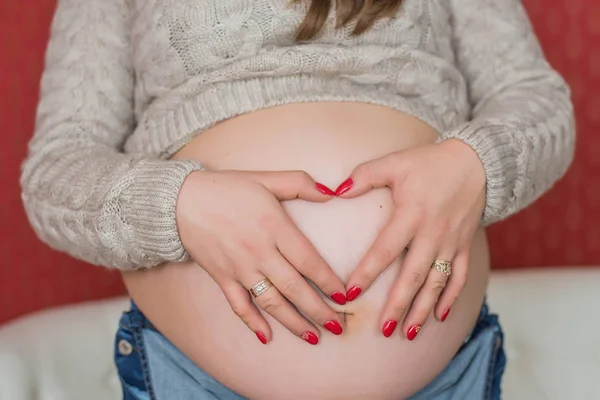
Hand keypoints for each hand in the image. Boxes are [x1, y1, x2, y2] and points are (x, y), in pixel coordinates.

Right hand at [176, 170, 346, 344]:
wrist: (179, 200)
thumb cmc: (227, 188)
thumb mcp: (266, 178)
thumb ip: (300, 184)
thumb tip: (331, 193)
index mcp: (274, 227)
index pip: (309, 261)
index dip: (329, 282)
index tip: (346, 297)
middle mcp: (259, 252)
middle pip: (295, 288)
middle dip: (319, 311)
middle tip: (339, 327)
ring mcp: (239, 268)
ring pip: (271, 302)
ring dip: (293, 322)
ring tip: (313, 337)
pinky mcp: (222, 278)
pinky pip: (239, 305)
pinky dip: (252, 323)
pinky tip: (266, 337)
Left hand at [337, 139, 485, 339]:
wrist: (476, 161)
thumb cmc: (430, 163)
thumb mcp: (395, 163)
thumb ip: (364, 176)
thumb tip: (336, 191)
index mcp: (411, 215)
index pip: (385, 250)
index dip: (367, 273)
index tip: (350, 293)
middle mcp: (432, 234)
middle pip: (413, 276)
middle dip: (398, 304)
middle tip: (383, 328)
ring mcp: (451, 243)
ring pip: (436, 283)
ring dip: (422, 309)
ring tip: (408, 333)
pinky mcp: (464, 246)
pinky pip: (459, 277)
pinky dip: (451, 298)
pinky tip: (440, 317)